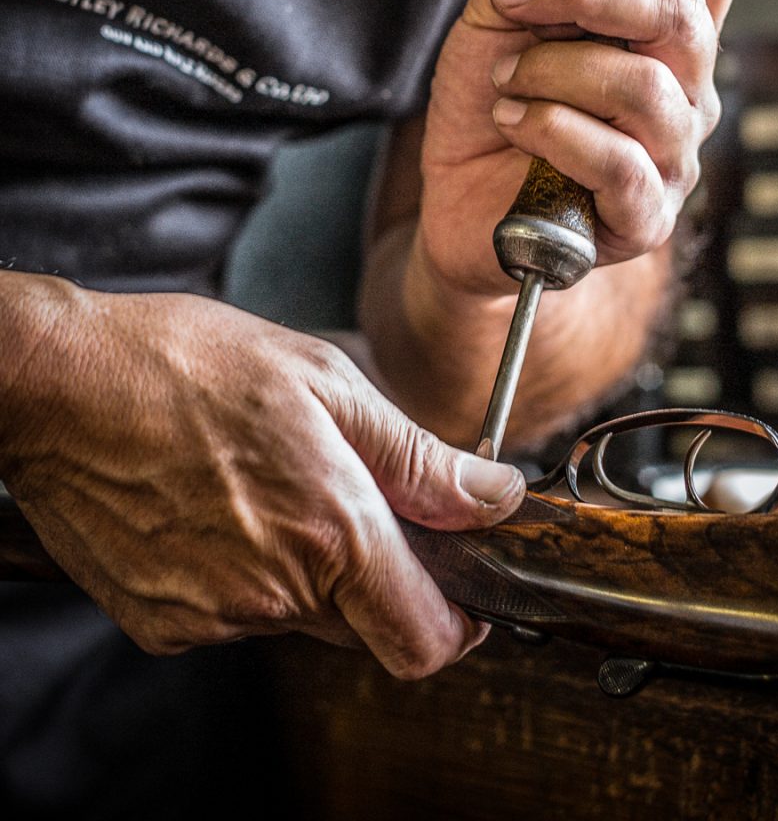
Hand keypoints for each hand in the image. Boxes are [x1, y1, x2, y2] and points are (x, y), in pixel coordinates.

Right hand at [0, 276, 523, 676]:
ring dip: (308, 568)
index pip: (424, 639)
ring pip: (300, 618)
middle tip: (350, 496)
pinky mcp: (161, 623)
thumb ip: (417, 457)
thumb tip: (493, 499)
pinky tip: (220, 507)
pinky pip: (236, 616)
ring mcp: (212, 616)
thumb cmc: (186, 364)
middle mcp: (274, 592)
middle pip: (366, 626)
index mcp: (330, 530)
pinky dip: (247, 575)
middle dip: (379, 576)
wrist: (59, 384)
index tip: (462, 589)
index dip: (458, 622)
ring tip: (267, 482)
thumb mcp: (324, 381)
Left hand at [418, 0, 739, 294]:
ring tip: (505, 80)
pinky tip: (512, 122)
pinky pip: (620, 163)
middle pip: (684, 13)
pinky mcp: (645, 218)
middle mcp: (687, 92)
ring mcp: (673, 158)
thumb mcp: (496, 17)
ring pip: (645, 89)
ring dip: (552, 70)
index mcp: (667, 36)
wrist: (458, 197)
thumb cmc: (492, 103)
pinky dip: (550, 129)